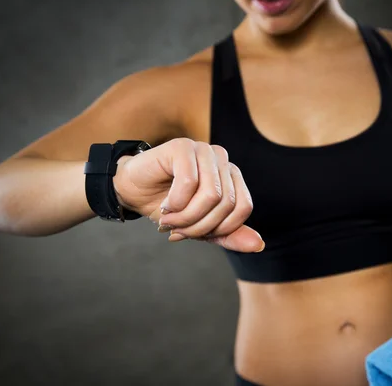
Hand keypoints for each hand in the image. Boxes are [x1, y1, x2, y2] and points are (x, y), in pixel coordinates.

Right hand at [113, 138, 263, 252]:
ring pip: (211, 195)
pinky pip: (190, 182)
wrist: (133, 191)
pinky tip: (166, 205)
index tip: (193, 234)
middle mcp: (222, 159)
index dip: (220, 228)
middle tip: (176, 230)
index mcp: (231, 175)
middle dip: (199, 225)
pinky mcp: (183, 147)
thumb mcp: (201, 227)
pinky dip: (176, 202)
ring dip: (186, 217)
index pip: (243, 208)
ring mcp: (203, 150)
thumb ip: (229, 235)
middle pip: (227, 204)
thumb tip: (259, 245)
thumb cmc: (169, 207)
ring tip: (169, 219)